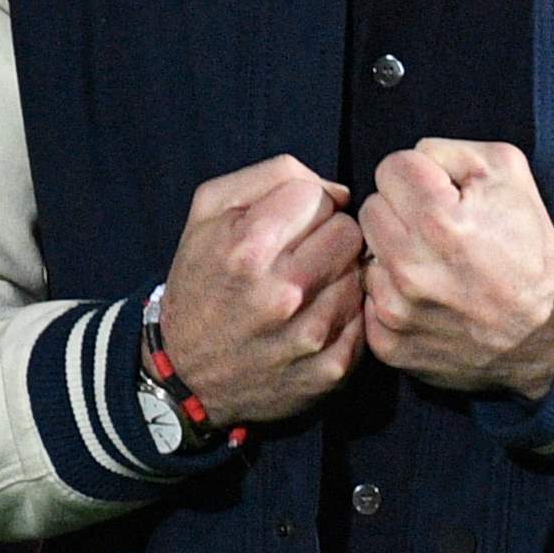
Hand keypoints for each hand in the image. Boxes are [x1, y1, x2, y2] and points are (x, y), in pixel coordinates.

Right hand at [162, 156, 366, 424]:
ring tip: (305, 290)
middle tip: (300, 256)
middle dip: (327, 236)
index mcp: (248, 251)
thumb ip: (273, 177)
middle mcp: (283, 294)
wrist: (186, 375)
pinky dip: (347, 314)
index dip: (304, 205)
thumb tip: (338, 192)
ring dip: (339, 276)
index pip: (318, 196)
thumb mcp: (210, 213)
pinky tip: (316, 319)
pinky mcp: (333, 367)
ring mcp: (311, 335)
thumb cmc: (202, 281)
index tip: (285, 226)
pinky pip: (367, 317)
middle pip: (349, 231)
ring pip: (362, 272)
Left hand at [360, 140, 553, 398]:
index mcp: (440, 219)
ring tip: (434, 265)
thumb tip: (412, 159)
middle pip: (371, 208)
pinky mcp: (388, 343)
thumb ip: (451, 151)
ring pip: (366, 255)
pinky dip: (392, 295)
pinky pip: (367, 300)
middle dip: (402, 211)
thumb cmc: (528, 248)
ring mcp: (396, 310)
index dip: (420, 174)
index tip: (441, 194)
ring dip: (394, 255)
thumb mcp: (511, 175)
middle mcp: (410, 267)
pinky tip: (427, 298)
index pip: (390, 167)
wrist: (544, 332)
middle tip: (438, 230)